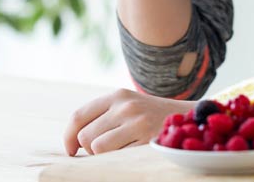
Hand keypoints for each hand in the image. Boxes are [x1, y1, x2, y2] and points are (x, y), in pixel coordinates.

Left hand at [64, 88, 192, 155]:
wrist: (186, 118)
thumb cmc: (148, 116)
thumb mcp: (126, 106)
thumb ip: (101, 116)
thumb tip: (71, 141)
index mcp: (117, 95)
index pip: (78, 116)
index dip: (68, 137)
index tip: (71, 150)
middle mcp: (125, 105)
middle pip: (85, 136)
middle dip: (89, 149)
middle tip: (105, 149)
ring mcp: (137, 122)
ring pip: (97, 148)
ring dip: (103, 156)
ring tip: (119, 150)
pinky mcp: (146, 140)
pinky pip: (117, 158)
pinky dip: (119, 160)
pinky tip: (132, 152)